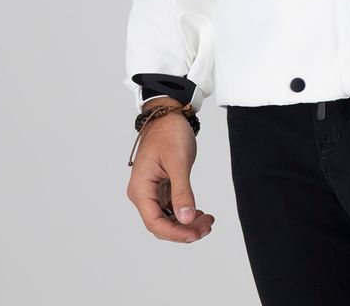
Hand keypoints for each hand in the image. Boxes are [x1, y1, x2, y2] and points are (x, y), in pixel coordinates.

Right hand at [126, 103, 214, 242]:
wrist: (168, 115)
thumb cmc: (169, 133)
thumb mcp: (178, 162)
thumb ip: (182, 192)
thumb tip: (186, 219)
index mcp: (141, 189)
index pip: (154, 222)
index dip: (175, 233)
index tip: (196, 234)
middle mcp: (142, 193)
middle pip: (161, 224)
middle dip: (184, 230)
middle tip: (207, 227)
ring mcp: (151, 191)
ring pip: (167, 218)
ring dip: (186, 224)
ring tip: (207, 222)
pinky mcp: (160, 188)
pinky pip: (171, 208)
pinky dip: (185, 213)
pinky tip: (200, 214)